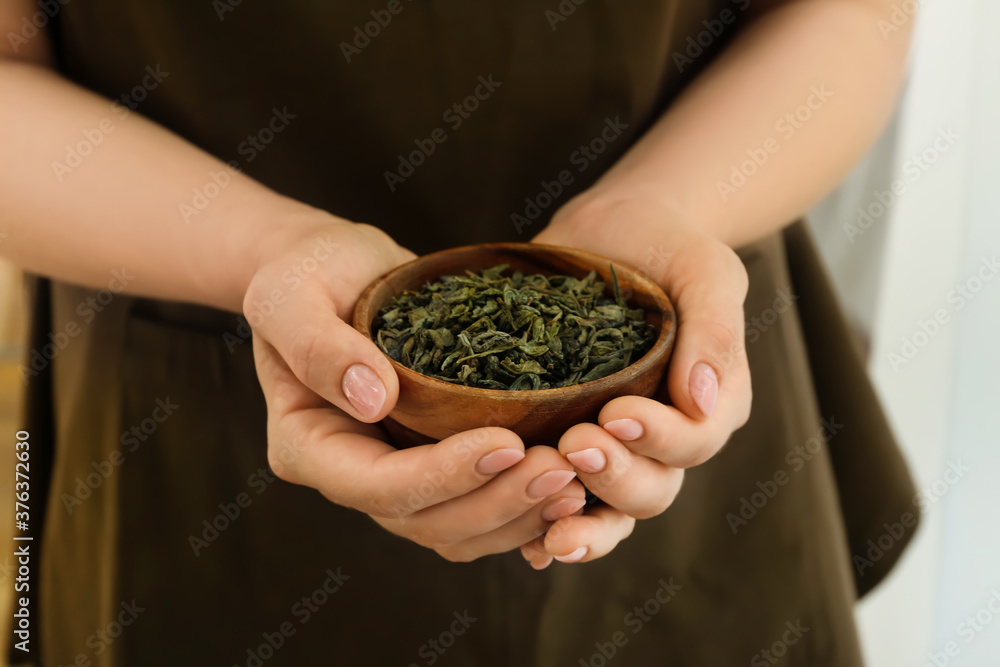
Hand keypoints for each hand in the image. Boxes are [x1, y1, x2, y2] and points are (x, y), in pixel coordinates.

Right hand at [245, 215, 585, 560]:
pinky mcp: (433, 465)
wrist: (338, 272)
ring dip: (518, 514)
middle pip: (424, 521)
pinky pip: (478, 509)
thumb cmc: (308, 273)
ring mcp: (394, 476)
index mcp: (307, 446)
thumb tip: (374, 399)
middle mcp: (351, 475)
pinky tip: (569, 484)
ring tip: (575, 479)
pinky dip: (521, 507)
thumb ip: (317, 344)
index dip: (442, 475)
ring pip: (457, 529)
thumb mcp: (292, 293)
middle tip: (561, 469)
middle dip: (495, 502)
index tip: (506, 443)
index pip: (376, 485)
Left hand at [521, 195, 752, 567]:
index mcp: (711, 401)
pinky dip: (547, 527)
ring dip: (582, 522)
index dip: (658, 439)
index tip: (615, 413)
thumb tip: (703, 398)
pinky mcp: (571, 440)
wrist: (614, 234)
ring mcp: (619, 445)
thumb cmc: (668, 245)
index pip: (695, 441)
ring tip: (544, 526)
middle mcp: (668, 435)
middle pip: (653, 488)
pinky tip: (523, 544)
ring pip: (611, 509)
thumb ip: (713, 330)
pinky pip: (567, 501)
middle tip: (571, 444)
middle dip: (614, 477)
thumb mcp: (704, 270)